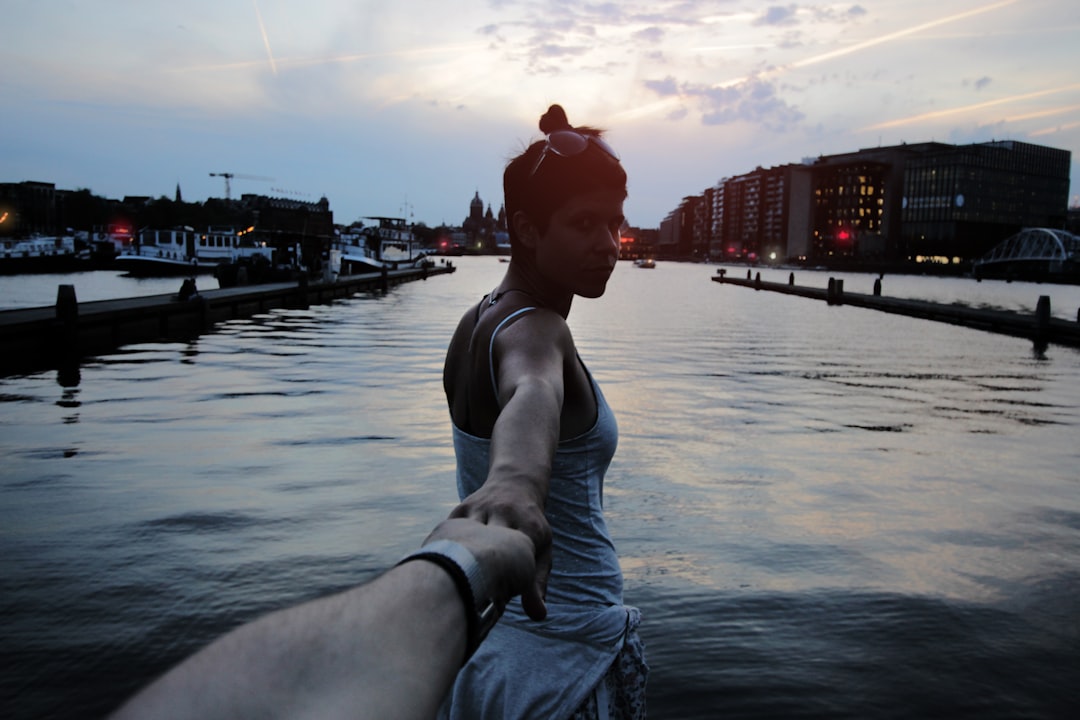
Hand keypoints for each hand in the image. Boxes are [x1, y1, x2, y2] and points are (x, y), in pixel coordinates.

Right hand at [446, 486, 551, 619]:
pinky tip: (435, 570)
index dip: (505, 582)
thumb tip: (538, 616)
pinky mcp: (462, 507)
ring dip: (458, 562)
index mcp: (529, 527)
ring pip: (466, 538)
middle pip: (490, 547)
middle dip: (480, 572)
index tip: (495, 603)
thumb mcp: (542, 548)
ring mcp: (482, 508)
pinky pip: (450, 531)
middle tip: (471, 599)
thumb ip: (539, 580)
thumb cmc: (530, 524)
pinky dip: (444, 549)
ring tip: (450, 587)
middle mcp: (505, 513)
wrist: (515, 482)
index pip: (516, 558)